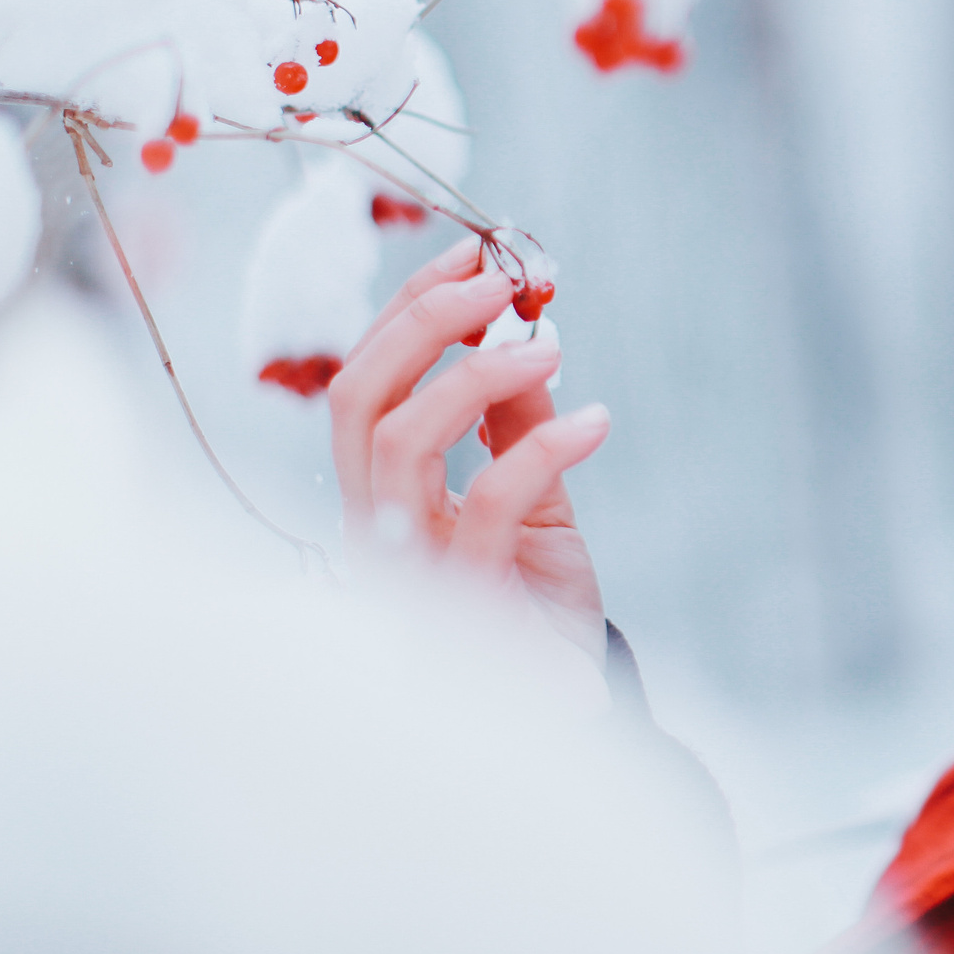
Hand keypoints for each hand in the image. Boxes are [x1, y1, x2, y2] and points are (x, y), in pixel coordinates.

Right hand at [328, 237, 611, 663]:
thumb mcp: (531, 490)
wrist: (565, 700)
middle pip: (355, 399)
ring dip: (475, 374)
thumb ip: (516, 416)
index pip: (359, 384)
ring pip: (398, 444)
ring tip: (548, 340)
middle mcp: (373, 526)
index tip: (471, 253)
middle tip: (499, 281)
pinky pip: (484, 505)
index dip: (406, 310)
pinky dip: (544, 448)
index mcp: (379, 493)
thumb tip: (523, 324)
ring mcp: (407, 567)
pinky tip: (599, 422)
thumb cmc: (535, 594)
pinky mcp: (461, 602)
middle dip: (419, 321)